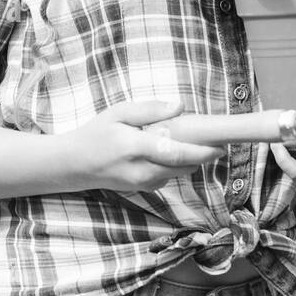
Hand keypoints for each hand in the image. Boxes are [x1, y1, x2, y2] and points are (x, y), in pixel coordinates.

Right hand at [62, 100, 224, 192]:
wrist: (75, 164)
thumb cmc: (97, 134)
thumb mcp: (118, 112)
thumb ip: (150, 109)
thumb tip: (180, 105)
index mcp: (135, 147)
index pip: (176, 153)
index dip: (202, 151)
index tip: (220, 144)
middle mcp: (141, 170)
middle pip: (184, 167)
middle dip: (203, 155)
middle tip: (216, 141)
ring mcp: (142, 183)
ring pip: (179, 173)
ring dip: (189, 160)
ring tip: (187, 141)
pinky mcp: (144, 189)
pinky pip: (168, 177)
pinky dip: (175, 166)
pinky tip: (168, 152)